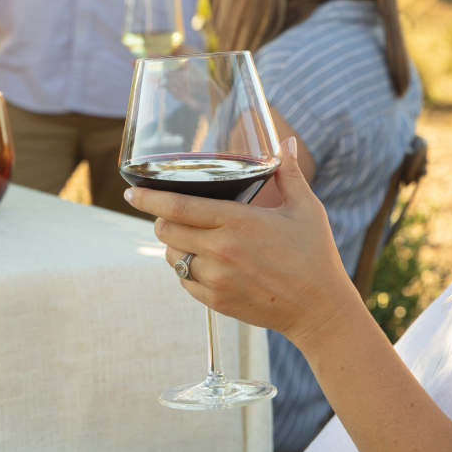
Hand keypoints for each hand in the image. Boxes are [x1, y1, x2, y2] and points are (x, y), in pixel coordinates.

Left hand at [124, 138, 359, 349]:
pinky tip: (202, 262)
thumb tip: (285, 142)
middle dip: (161, 220)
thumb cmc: (315, 255)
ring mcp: (216, 278)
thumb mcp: (306, 209)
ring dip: (173, 245)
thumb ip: (289, 173)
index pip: (178, 206)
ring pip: (172, 257)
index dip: (149, 199)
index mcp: (238, 221)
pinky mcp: (216, 301)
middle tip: (169, 214)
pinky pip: (184, 281)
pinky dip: (186, 269)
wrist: (320, 309)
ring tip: (190, 238)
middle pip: (166, 231)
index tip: (131, 193)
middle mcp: (221, 250)